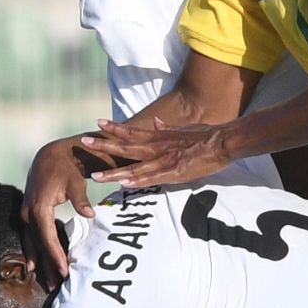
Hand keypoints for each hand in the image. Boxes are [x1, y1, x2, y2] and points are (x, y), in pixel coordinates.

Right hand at [21, 138, 95, 287]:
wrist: (49, 156)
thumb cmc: (65, 169)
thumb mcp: (75, 182)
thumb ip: (81, 200)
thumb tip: (91, 215)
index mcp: (39, 207)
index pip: (47, 237)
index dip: (56, 255)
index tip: (64, 271)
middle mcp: (28, 213)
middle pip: (38, 245)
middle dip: (47, 265)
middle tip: (56, 286)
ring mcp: (25, 214)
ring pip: (32, 243)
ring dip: (40, 262)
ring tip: (46, 282)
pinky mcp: (27, 215)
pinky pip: (30, 237)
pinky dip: (35, 252)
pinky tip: (35, 266)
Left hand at [78, 119, 233, 188]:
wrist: (223, 141)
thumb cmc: (206, 135)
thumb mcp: (184, 128)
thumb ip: (168, 129)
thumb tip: (157, 123)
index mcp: (160, 136)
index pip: (132, 131)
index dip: (114, 128)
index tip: (98, 124)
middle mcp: (159, 147)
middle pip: (126, 147)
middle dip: (104, 146)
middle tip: (84, 143)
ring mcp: (166, 161)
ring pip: (135, 167)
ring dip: (114, 172)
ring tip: (95, 175)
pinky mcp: (176, 173)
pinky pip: (153, 179)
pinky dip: (139, 181)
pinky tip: (125, 185)